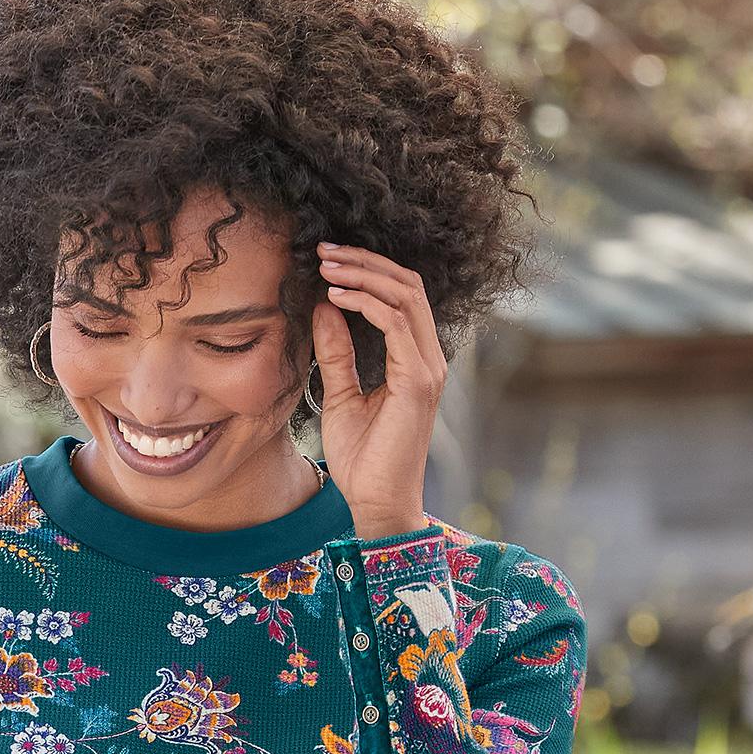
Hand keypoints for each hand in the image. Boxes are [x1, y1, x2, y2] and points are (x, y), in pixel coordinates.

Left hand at [312, 241, 445, 537]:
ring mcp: (428, 368)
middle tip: (324, 251)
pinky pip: (396, 324)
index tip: (326, 261)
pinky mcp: (418, 381)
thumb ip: (336, 352)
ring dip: (363, 275)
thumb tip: (324, 306)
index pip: (401, 295)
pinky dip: (366, 303)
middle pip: (407, 285)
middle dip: (365, 261)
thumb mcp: (340, 395)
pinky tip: (335, 297)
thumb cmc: (363, 458)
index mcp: (415, 359)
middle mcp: (429, 358)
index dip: (367, 270)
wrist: (376, 502)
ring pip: (406, 295)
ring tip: (326, 267)